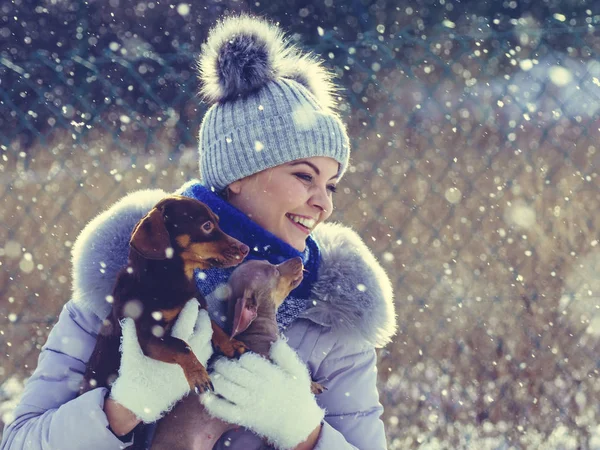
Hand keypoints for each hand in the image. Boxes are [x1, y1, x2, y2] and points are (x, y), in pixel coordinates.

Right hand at [109, 299, 212, 422]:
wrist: (139, 404)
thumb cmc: (133, 376)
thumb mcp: (130, 353)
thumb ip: (131, 333)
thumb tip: (128, 316)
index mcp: (172, 350)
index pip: (186, 323)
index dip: (191, 309)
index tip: (193, 300)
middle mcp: (186, 359)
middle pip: (204, 332)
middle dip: (203, 319)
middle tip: (200, 310)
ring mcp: (192, 370)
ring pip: (208, 345)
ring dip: (206, 332)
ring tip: (202, 323)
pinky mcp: (192, 378)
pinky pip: (206, 359)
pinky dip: (206, 346)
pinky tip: (201, 341)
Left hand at [201, 339, 324, 449]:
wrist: (297, 424)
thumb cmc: (297, 394)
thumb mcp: (298, 372)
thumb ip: (286, 356)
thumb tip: (275, 342)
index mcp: (271, 375)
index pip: (248, 360)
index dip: (241, 356)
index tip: (240, 358)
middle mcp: (259, 389)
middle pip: (233, 372)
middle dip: (222, 364)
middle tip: (218, 362)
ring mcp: (250, 404)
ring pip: (226, 388)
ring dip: (215, 378)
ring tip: (213, 373)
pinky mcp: (244, 417)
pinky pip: (224, 410)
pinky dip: (212, 402)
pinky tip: (205, 395)